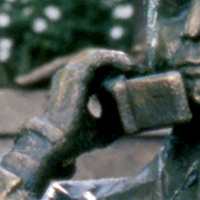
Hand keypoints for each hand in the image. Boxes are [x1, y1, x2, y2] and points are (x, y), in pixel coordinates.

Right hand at [37, 49, 140, 165]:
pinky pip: (99, 59)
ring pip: (99, 56)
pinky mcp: (76, 74)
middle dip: (120, 63)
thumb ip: (112, 121)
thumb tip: (130, 121)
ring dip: (120, 59)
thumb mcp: (101, 129)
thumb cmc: (77, 140)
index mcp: (73, 87)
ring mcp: (70, 73)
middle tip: (139, 70)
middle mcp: (69, 77)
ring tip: (136, 67)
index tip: (135, 78)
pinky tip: (129, 65)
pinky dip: (115, 59)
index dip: (116, 71)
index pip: (97, 72)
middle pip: (99, 61)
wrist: (59, 143)